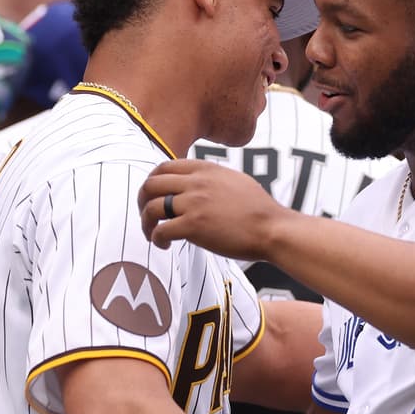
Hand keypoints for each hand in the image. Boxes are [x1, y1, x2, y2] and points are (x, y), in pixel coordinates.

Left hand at [138, 159, 291, 259]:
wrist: (271, 229)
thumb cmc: (259, 210)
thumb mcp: (235, 180)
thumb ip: (212, 178)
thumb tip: (198, 182)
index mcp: (205, 169)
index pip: (164, 167)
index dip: (152, 182)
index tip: (154, 197)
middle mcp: (196, 182)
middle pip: (151, 185)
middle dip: (143, 201)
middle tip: (147, 216)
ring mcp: (194, 203)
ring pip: (151, 208)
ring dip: (146, 223)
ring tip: (152, 234)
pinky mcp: (194, 226)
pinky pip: (161, 230)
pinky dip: (156, 239)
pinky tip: (163, 246)